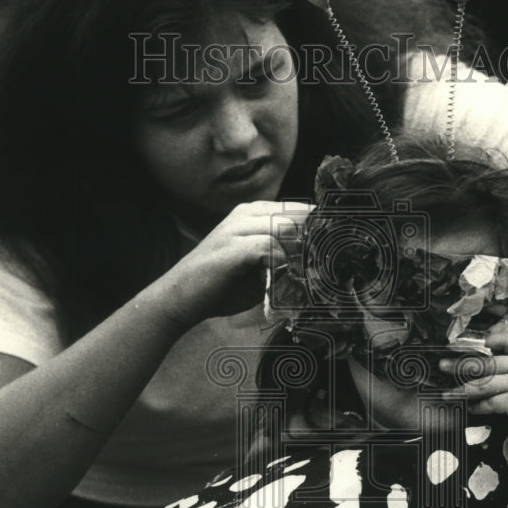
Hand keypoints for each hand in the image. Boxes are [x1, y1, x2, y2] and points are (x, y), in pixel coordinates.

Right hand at [156, 200, 313, 321]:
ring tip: (304, 273)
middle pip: (295, 216)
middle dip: (312, 240)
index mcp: (251, 214)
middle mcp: (244, 215)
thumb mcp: (258, 268)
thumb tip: (315, 261)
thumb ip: (283, 258)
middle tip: (321, 265)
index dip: (316, 228)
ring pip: (285, 228)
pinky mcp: (231, 247)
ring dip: (299, 252)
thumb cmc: (220, 285)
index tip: (328, 249)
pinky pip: (269, 246)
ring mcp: (236, 228)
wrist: (179, 298)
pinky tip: (282, 277)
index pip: (297, 209)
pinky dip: (281, 263)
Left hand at [439, 332, 507, 423]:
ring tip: (447, 392)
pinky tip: (471, 409)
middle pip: (487, 363)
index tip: (485, 342)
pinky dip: (480, 406)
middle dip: (463, 364)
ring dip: (463, 388)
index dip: (496, 340)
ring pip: (484, 383)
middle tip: (444, 364)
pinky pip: (491, 402)